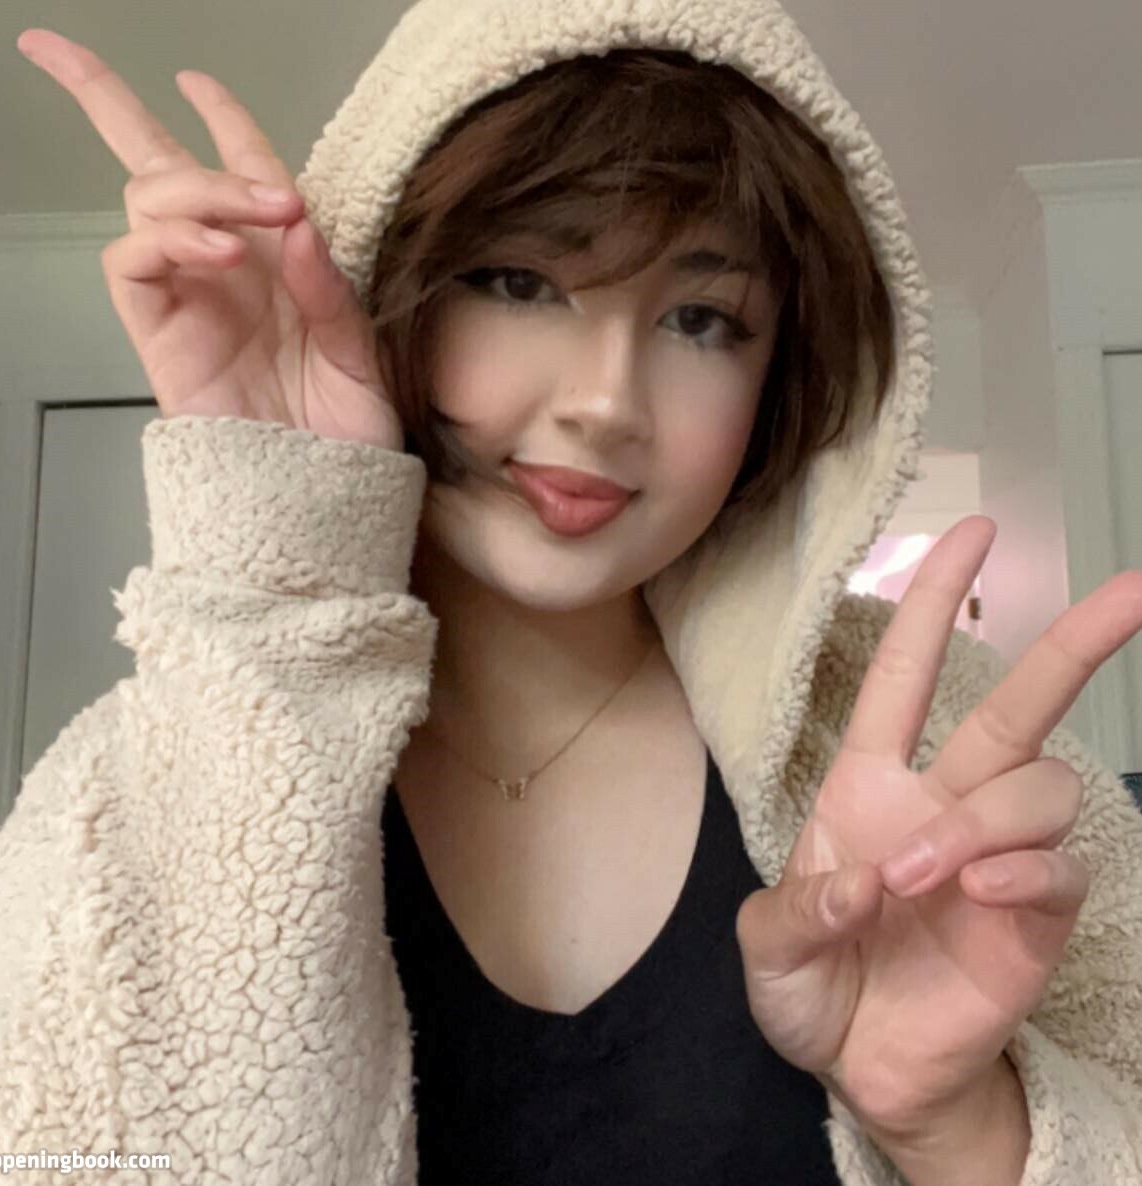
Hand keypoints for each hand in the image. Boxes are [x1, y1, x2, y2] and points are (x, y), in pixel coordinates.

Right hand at [17, 29, 402, 448]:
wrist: (325, 505)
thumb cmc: (346, 439)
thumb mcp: (361, 357)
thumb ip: (330, 290)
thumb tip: (296, 221)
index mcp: (277, 269)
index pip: (239, 175)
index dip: (222, 123)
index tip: (200, 81)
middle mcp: (227, 274)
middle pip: (156, 167)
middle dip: (112, 99)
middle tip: (189, 85)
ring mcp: (190, 300)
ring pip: (147, 198)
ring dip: (203, 186)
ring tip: (261, 212)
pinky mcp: (161, 334)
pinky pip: (132, 262)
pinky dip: (171, 239)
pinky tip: (224, 253)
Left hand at [734, 515, 1141, 1140]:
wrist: (864, 1072)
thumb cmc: (815, 991)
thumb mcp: (770, 951)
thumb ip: (797, 914)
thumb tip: (867, 881)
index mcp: (870, 787)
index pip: (907, 675)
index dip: (934, 602)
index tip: (972, 531)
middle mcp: (942, 803)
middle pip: (1018, 706)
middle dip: (1073, 643)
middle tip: (1132, 590)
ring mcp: (994, 856)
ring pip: (1040, 784)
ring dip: (985, 816)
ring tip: (929, 873)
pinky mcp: (1035, 914)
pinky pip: (1059, 865)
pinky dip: (1022, 869)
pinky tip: (981, 893)